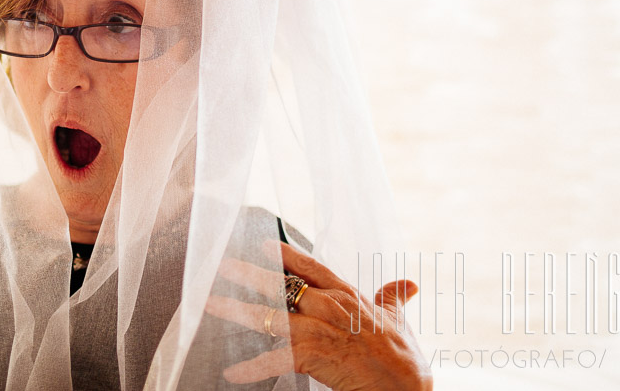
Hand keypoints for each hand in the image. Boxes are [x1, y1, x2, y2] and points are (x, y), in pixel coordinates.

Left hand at [205, 241, 431, 389]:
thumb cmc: (404, 357)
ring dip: (239, 311)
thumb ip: (394, 299)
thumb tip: (408, 284)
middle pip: (284, 285)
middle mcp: (331, 307)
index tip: (263, 242)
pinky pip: (276, 359)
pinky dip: (253, 367)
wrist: (406, 388)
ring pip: (272, 315)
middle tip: (223, 265)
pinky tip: (233, 372)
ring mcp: (321, 330)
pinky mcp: (315, 356)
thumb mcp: (397, 320)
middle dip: (250, 275)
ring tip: (211, 304)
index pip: (313, 268)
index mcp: (349, 295)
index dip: (287, 254)